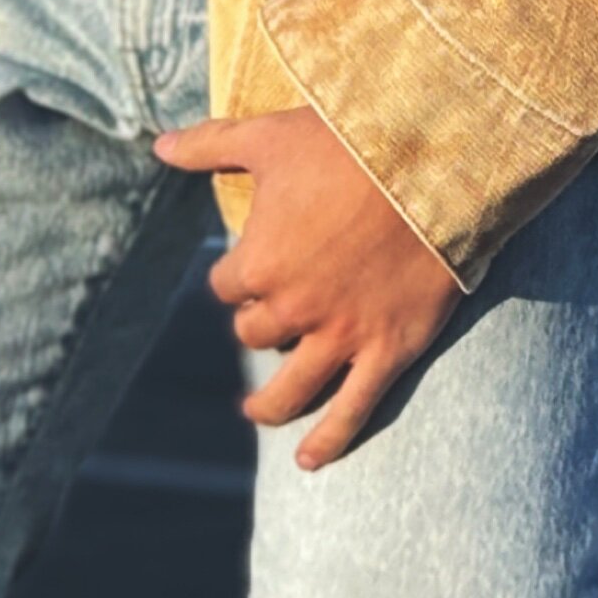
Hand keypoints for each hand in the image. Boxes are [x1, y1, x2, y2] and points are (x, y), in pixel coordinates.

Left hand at [153, 107, 462, 470]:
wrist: (440, 163)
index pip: (227, 287)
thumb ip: (209, 145)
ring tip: (259, 411)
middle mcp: (293, 308)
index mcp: (259, 262)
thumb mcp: (271, 136)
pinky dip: (329, 440)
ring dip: (269, 404)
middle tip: (279, 311)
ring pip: (289, 388)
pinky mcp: (388, 350)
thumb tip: (158, 146)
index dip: (239, 277)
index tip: (257, 265)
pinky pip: (353, 410)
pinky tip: (310, 461)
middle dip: (261, 323)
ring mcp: (341, 336)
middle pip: (255, 334)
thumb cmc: (352, 143)